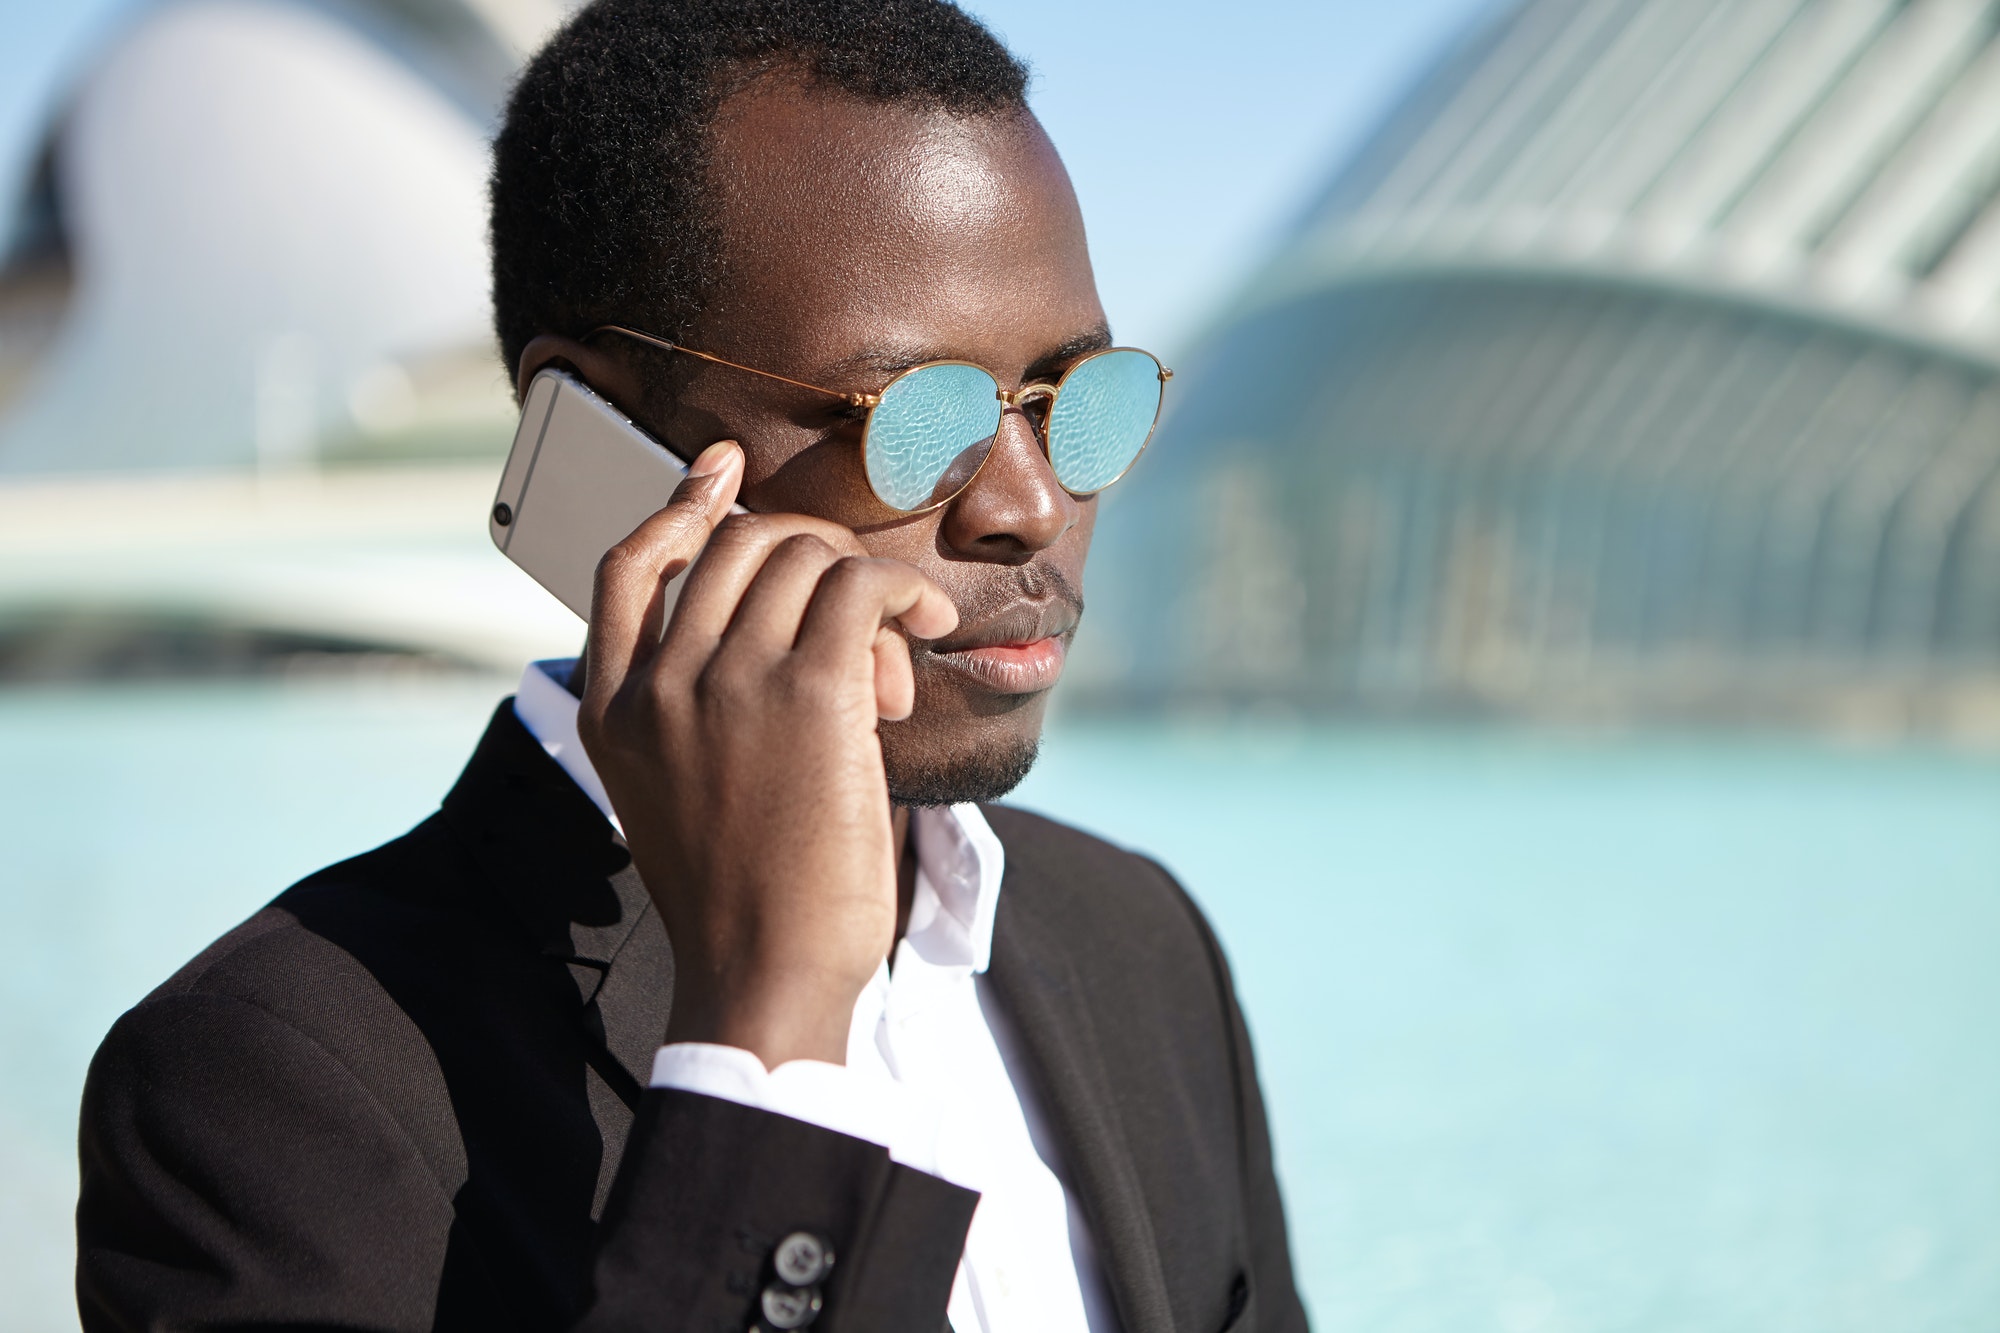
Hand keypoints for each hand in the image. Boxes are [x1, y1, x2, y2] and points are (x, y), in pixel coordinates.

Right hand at [577, 441, 958, 1067]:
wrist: (768, 973)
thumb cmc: (748, 892)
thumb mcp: (683, 789)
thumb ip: (700, 702)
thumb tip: (796, 608)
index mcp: (611, 707)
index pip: (625, 565)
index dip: (679, 504)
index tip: (725, 470)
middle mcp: (657, 682)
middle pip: (737, 544)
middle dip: (814, 559)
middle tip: (862, 627)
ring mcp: (725, 680)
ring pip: (806, 556)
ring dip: (868, 590)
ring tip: (894, 671)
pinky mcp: (807, 691)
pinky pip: (863, 585)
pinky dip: (906, 592)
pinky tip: (930, 626)